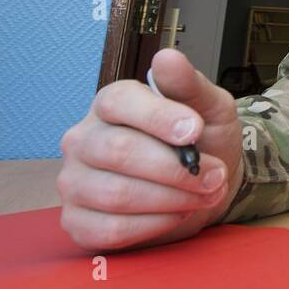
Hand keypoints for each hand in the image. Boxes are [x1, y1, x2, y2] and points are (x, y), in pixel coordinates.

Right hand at [57, 49, 244, 251]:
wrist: (206, 185)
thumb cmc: (201, 142)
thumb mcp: (210, 108)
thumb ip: (189, 85)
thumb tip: (167, 58)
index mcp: (110, 103)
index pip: (120, 102)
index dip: (159, 117)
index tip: (195, 130)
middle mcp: (83, 140)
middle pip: (119, 151)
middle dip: (176, 169)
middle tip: (214, 175)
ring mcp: (75, 182)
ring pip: (117, 195)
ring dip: (172, 199)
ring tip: (203, 194)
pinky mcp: (78, 221)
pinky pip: (110, 230)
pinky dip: (153, 226)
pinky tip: (175, 215)